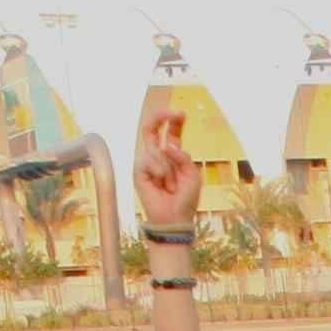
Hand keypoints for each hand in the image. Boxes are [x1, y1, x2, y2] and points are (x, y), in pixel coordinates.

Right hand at [133, 108, 199, 244]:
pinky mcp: (138, 172)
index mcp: (173, 155)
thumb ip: (183, 156)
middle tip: (173, 113)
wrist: (175, 218)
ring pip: (155, 150)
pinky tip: (161, 185)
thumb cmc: (186, 198)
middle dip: (161, 117)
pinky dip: (159, 172)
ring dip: (168, 168)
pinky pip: (148, 161)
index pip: (171, 132)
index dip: (174, 121)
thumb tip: (166, 144)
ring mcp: (147, 162)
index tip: (182, 113)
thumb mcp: (192, 174)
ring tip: (171, 186)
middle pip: (152, 129)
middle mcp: (158, 155)